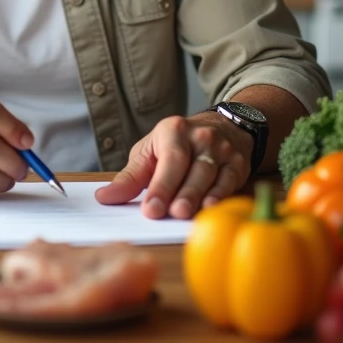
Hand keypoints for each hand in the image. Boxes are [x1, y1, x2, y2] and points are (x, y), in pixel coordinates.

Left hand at [95, 113, 252, 218]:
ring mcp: (222, 150)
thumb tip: (104, 198)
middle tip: (170, 213)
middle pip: (191, 168)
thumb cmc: (177, 145)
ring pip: (212, 175)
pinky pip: (230, 181)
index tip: (150, 209)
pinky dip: (221, 196)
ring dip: (199, 197)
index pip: (169, 159)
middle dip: (181, 192)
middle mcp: (201, 137)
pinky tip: (211, 208)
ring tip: (186, 215)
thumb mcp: (150, 152)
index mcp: (174, 131)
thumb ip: (130, 177)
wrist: (222, 127)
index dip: (160, 185)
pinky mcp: (238, 164)